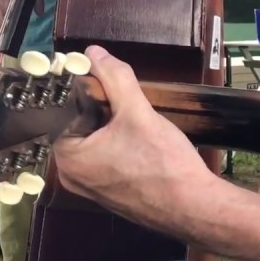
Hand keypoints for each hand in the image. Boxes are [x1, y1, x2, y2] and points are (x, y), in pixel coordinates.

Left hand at [51, 46, 211, 223]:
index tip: (105, 83)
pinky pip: (105, 160)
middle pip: (77, 126)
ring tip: (134, 121)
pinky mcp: (109, 194)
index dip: (85, 92)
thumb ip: (115, 78)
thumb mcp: (137, 111)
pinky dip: (118, 146)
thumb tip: (94, 52)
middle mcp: (70, 176)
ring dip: (111, 127)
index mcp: (67, 157)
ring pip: (93, 142)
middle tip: (125, 103)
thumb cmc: (164, 163)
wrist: (196, 208)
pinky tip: (139, 143)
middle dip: (100, 110)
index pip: (63, 110)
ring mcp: (89, 188)